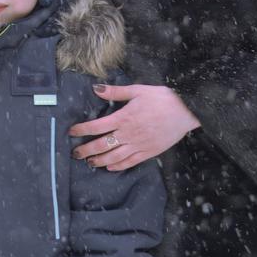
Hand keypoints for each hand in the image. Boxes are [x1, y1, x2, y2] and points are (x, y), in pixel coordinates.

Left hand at [69, 83, 200, 170]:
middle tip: (75, 154)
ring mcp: (139, 145)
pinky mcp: (149, 152)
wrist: (186, 111)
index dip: (81, 130)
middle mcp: (129, 134)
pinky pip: (131, 162)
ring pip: (115, 157)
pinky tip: (110, 168)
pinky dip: (118, 166)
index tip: (71, 132)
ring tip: (89, 162)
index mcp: (123, 118)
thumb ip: (114, 91)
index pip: (96, 127)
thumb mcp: (136, 90)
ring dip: (100, 161)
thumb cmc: (161, 98)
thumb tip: (95, 88)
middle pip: (102, 145)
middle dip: (86, 150)